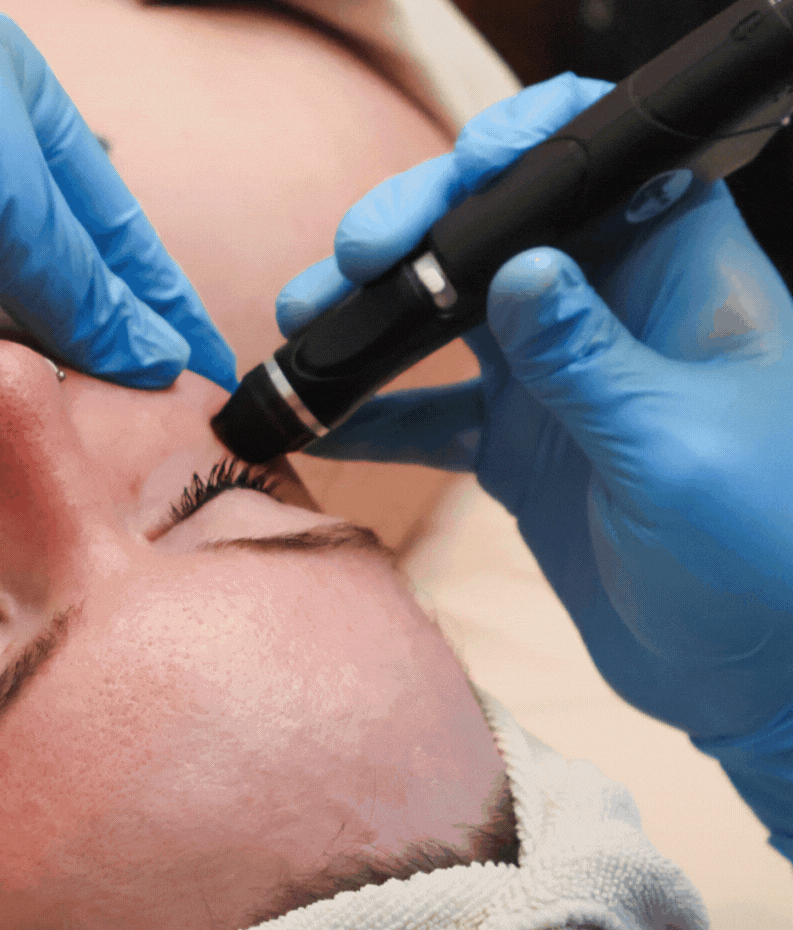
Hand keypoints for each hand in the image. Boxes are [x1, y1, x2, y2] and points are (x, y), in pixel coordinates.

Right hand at [277, 73, 792, 746]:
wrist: (751, 672)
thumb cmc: (763, 554)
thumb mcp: (673, 447)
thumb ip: (588, 358)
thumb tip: (515, 268)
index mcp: (679, 276)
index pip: (608, 163)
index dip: (534, 140)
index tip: (464, 169)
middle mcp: (609, 309)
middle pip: (500, 227)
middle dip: (416, 229)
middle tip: (352, 261)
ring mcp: (556, 377)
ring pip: (445, 313)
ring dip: (370, 317)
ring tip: (300, 329)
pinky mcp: (519, 444)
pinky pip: (427, 414)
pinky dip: (368, 416)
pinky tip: (311, 419)